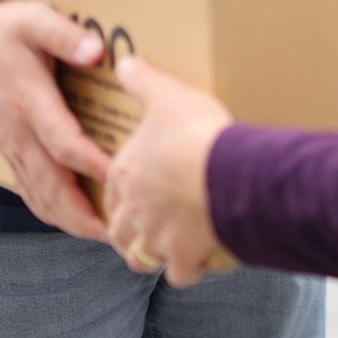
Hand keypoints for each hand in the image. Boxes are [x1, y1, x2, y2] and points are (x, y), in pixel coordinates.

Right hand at [0, 0, 111, 240]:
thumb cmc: (5, 27)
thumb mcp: (36, 18)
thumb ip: (66, 36)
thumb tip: (97, 52)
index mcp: (28, 101)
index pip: (62, 143)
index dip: (91, 164)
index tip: (121, 178)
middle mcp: (18, 130)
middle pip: (50, 184)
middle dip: (82, 213)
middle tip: (117, 232)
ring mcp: (11, 144)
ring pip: (38, 194)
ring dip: (68, 219)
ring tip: (103, 236)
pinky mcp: (9, 148)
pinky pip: (28, 188)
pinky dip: (49, 210)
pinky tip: (73, 221)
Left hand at [104, 56, 232, 287]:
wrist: (227, 173)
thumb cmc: (196, 133)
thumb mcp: (168, 95)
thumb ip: (143, 80)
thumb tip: (123, 62)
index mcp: (124, 173)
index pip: (111, 190)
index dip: (122, 192)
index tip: (138, 191)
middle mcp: (132, 210)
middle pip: (119, 230)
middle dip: (131, 230)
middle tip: (150, 223)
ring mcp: (155, 237)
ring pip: (139, 258)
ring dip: (151, 254)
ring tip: (168, 247)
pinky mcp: (182, 256)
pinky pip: (178, 274)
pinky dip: (187, 270)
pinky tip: (200, 260)